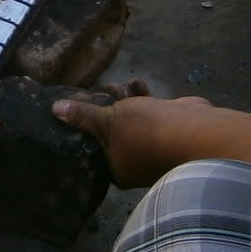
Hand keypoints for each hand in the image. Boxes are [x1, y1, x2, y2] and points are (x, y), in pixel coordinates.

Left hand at [51, 81, 222, 188]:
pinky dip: (143, 97)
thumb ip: (83, 115)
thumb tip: (54, 110)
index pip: (95, 152)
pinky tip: (137, 81)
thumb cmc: (145, 132)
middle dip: (106, 111)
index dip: (86, 132)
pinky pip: (151, 112)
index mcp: (118, 170)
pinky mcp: (170, 129)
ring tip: (114, 85)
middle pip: (113, 135)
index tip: (78, 112)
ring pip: (133, 121)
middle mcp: (136, 163)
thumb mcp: (108, 121)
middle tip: (96, 93)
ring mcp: (154, 146)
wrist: (196, 132)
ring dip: (125, 101)